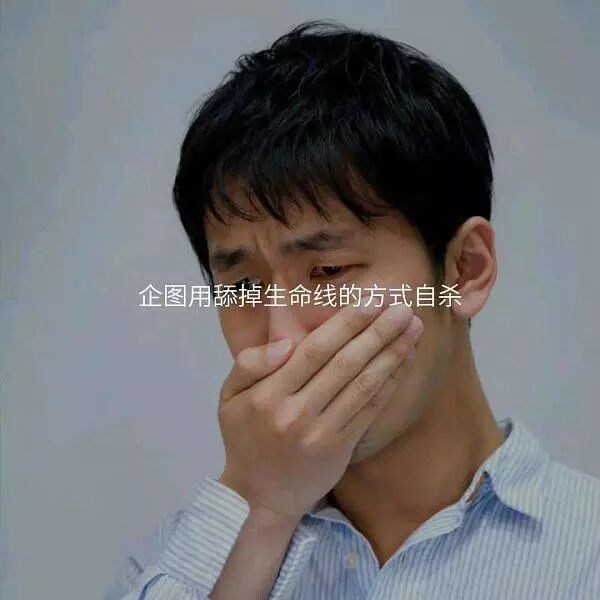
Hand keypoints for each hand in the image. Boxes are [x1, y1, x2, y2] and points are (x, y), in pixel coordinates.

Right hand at [217, 300, 422, 518]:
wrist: (259, 496)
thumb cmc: (246, 437)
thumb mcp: (229, 398)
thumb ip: (250, 364)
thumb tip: (286, 344)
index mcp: (269, 395)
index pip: (314, 351)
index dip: (347, 324)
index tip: (372, 301)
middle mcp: (297, 412)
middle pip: (345, 364)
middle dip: (378, 332)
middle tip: (405, 307)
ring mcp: (322, 433)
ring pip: (364, 386)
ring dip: (392, 354)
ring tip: (414, 329)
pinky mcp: (341, 448)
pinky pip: (370, 411)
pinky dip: (390, 384)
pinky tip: (404, 362)